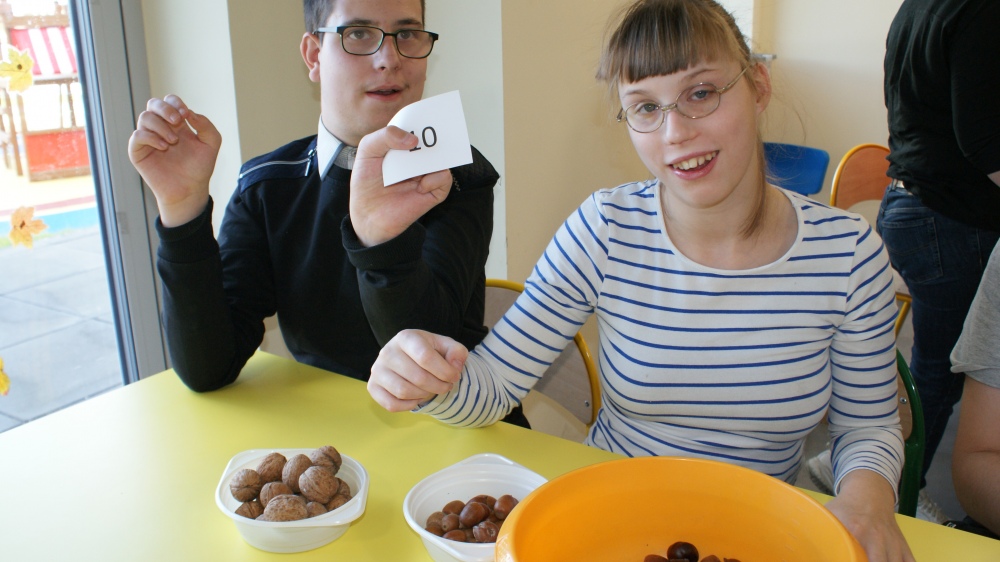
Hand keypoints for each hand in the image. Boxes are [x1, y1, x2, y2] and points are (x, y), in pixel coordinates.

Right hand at [127, 95, 220, 226]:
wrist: (189, 190)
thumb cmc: (199, 168)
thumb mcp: (211, 144)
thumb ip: (206, 126)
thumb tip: (189, 113)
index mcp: (176, 123)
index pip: (170, 101)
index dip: (175, 103)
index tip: (185, 114)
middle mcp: (160, 128)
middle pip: (153, 104)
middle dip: (164, 108)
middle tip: (177, 121)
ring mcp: (148, 138)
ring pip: (144, 117)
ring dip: (160, 125)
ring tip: (173, 141)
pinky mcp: (138, 151)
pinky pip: (137, 136)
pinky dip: (150, 137)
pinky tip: (164, 146)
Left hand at [350, 126, 453, 245]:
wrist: (367, 215)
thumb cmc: (366, 183)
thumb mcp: (367, 151)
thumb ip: (384, 137)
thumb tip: (412, 139)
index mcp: (402, 145)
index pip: (417, 125)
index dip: (424, 116)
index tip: (429, 109)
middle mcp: (416, 157)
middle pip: (434, 138)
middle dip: (438, 130)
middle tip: (441, 124)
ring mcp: (426, 173)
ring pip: (441, 156)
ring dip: (433, 155)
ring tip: (422, 159)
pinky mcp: (433, 191)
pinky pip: (443, 178)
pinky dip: (434, 178)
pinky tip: (420, 185)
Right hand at [368, 329, 466, 411]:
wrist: (408, 357)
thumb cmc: (429, 351)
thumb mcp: (446, 346)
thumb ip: (457, 352)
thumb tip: (455, 366)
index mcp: (406, 337)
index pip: (425, 357)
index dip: (445, 371)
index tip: (454, 376)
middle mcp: (387, 351)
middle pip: (417, 377)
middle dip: (439, 386)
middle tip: (446, 386)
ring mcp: (377, 369)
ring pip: (404, 392)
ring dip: (425, 395)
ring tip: (432, 390)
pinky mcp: (373, 386)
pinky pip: (392, 404)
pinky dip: (409, 405)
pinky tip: (417, 397)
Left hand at [825, 470, 915, 561]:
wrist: (870, 494)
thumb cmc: (846, 508)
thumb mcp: (828, 514)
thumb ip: (820, 529)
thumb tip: (804, 542)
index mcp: (857, 530)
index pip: (855, 556)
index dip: (851, 558)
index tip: (846, 557)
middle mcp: (878, 539)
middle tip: (857, 561)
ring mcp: (893, 544)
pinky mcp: (903, 547)